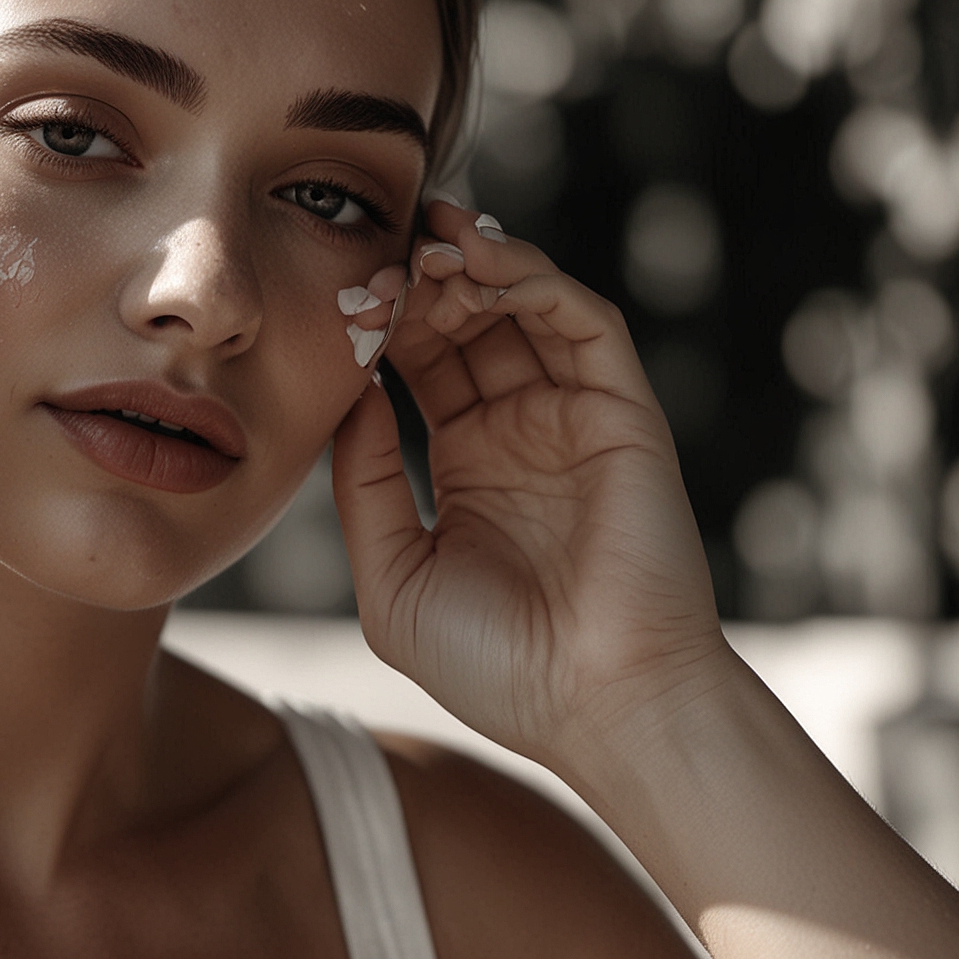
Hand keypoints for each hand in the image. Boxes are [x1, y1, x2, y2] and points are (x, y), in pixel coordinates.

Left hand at [333, 200, 729, 770]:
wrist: (598, 710)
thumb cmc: (497, 668)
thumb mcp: (391, 575)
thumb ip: (361, 485)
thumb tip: (347, 395)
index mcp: (466, 462)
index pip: (417, 361)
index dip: (379, 321)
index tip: (335, 296)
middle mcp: (520, 429)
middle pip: (464, 321)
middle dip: (419, 279)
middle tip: (376, 256)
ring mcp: (573, 416)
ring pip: (522, 306)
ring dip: (473, 265)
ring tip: (424, 248)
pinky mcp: (623, 412)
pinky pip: (584, 322)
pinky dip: (535, 282)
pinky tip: (481, 272)